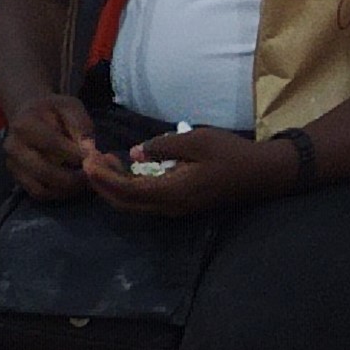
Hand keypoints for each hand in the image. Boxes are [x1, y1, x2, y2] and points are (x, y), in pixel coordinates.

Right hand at [2, 93, 97, 201]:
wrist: (28, 114)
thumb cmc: (52, 111)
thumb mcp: (70, 107)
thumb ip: (81, 125)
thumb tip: (89, 150)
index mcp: (25, 124)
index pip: (52, 144)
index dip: (75, 154)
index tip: (93, 157)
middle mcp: (13, 146)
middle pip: (45, 171)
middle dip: (73, 178)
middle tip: (91, 175)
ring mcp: (12, 164)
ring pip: (41, 188)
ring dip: (67, 189)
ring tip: (83, 181)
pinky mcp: (16, 177)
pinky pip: (39, 193)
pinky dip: (58, 194)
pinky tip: (70, 185)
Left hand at [82, 127, 292, 216]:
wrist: (262, 173)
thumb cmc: (230, 154)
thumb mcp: (196, 141)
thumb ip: (163, 147)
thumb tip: (134, 152)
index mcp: (172, 192)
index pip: (127, 191)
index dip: (103, 178)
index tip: (87, 160)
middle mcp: (170, 206)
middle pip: (125, 202)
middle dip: (102, 183)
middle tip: (90, 158)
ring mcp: (176, 208)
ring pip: (134, 203)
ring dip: (114, 185)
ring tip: (103, 159)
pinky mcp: (180, 203)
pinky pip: (146, 199)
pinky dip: (128, 186)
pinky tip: (125, 166)